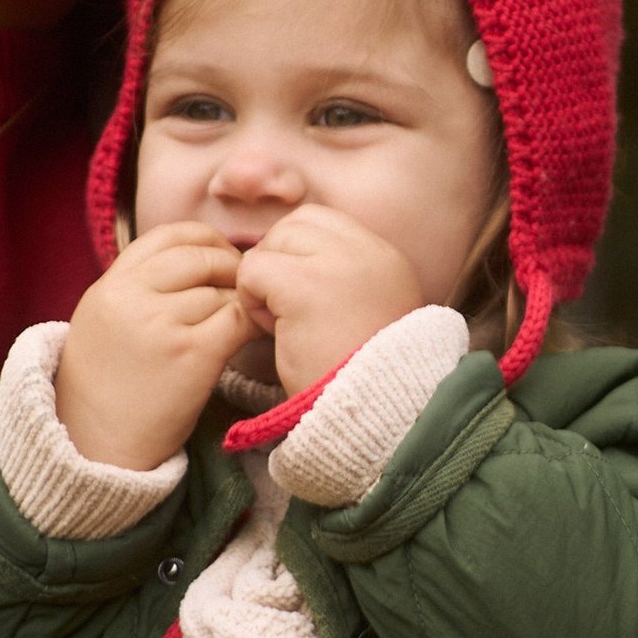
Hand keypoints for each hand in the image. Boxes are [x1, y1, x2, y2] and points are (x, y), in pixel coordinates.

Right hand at [55, 226, 253, 466]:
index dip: (205, 240)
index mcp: (110, 286)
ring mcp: (161, 323)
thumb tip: (197, 260)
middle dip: (231, 268)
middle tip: (244, 290)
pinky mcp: (192, 353)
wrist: (95, 447)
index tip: (220, 257)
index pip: (169, 235)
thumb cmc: (106, 389)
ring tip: (241, 322)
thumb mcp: (104, 322)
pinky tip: (251, 337)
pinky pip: (238, 319)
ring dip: (240, 302)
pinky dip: (251, 323)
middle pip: (201, 256)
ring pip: (222, 290)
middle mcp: (131, 297)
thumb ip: (138, 288)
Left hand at [234, 205, 428, 393]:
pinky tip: (274, 330)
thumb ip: (341, 280)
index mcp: (385, 258)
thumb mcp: (367, 314)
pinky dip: (251, 300)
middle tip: (286, 310)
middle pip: (294, 225)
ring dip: (265, 282)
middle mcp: (368, 251)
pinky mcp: (306, 286)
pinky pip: (253, 269)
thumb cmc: (361, 379)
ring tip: (284, 324)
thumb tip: (287, 261)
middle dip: (278, 262)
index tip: (301, 297)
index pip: (323, 222)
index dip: (297, 253)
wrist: (375, 415)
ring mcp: (339, 264)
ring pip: (273, 243)